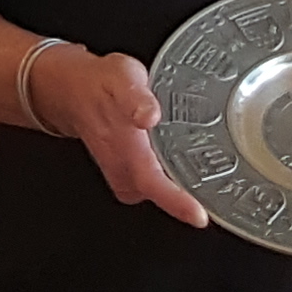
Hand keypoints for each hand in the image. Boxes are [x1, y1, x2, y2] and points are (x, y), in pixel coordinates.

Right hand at [41, 51, 208, 228]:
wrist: (71, 90)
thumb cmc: (99, 83)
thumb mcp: (120, 75)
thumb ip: (135, 95)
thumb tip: (148, 115)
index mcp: (124, 143)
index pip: (150, 181)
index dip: (175, 201)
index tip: (198, 216)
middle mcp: (121, 165)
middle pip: (157, 195)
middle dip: (188, 199)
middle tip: (219, 192)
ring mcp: (121, 173)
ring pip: (154, 194)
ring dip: (178, 190)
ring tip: (206, 179)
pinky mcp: (124, 175)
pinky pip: (151, 188)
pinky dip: (170, 183)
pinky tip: (184, 168)